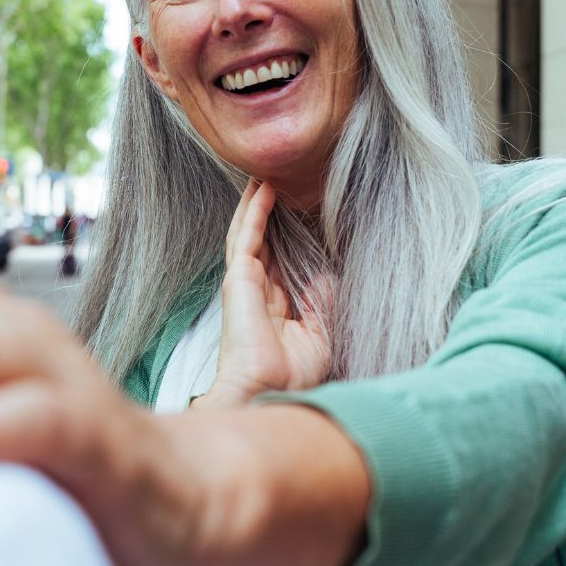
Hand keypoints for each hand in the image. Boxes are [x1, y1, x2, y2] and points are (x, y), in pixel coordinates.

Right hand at [193, 179, 333, 408]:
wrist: (270, 391)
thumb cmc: (292, 374)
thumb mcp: (320, 332)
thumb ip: (321, 300)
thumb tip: (327, 273)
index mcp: (275, 303)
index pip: (281, 258)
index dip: (287, 232)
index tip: (299, 208)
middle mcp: (258, 289)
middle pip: (262, 240)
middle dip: (268, 211)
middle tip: (278, 180)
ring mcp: (245, 282)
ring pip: (249, 232)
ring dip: (257, 203)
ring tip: (266, 174)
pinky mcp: (238, 278)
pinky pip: (246, 237)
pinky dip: (254, 211)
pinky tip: (263, 189)